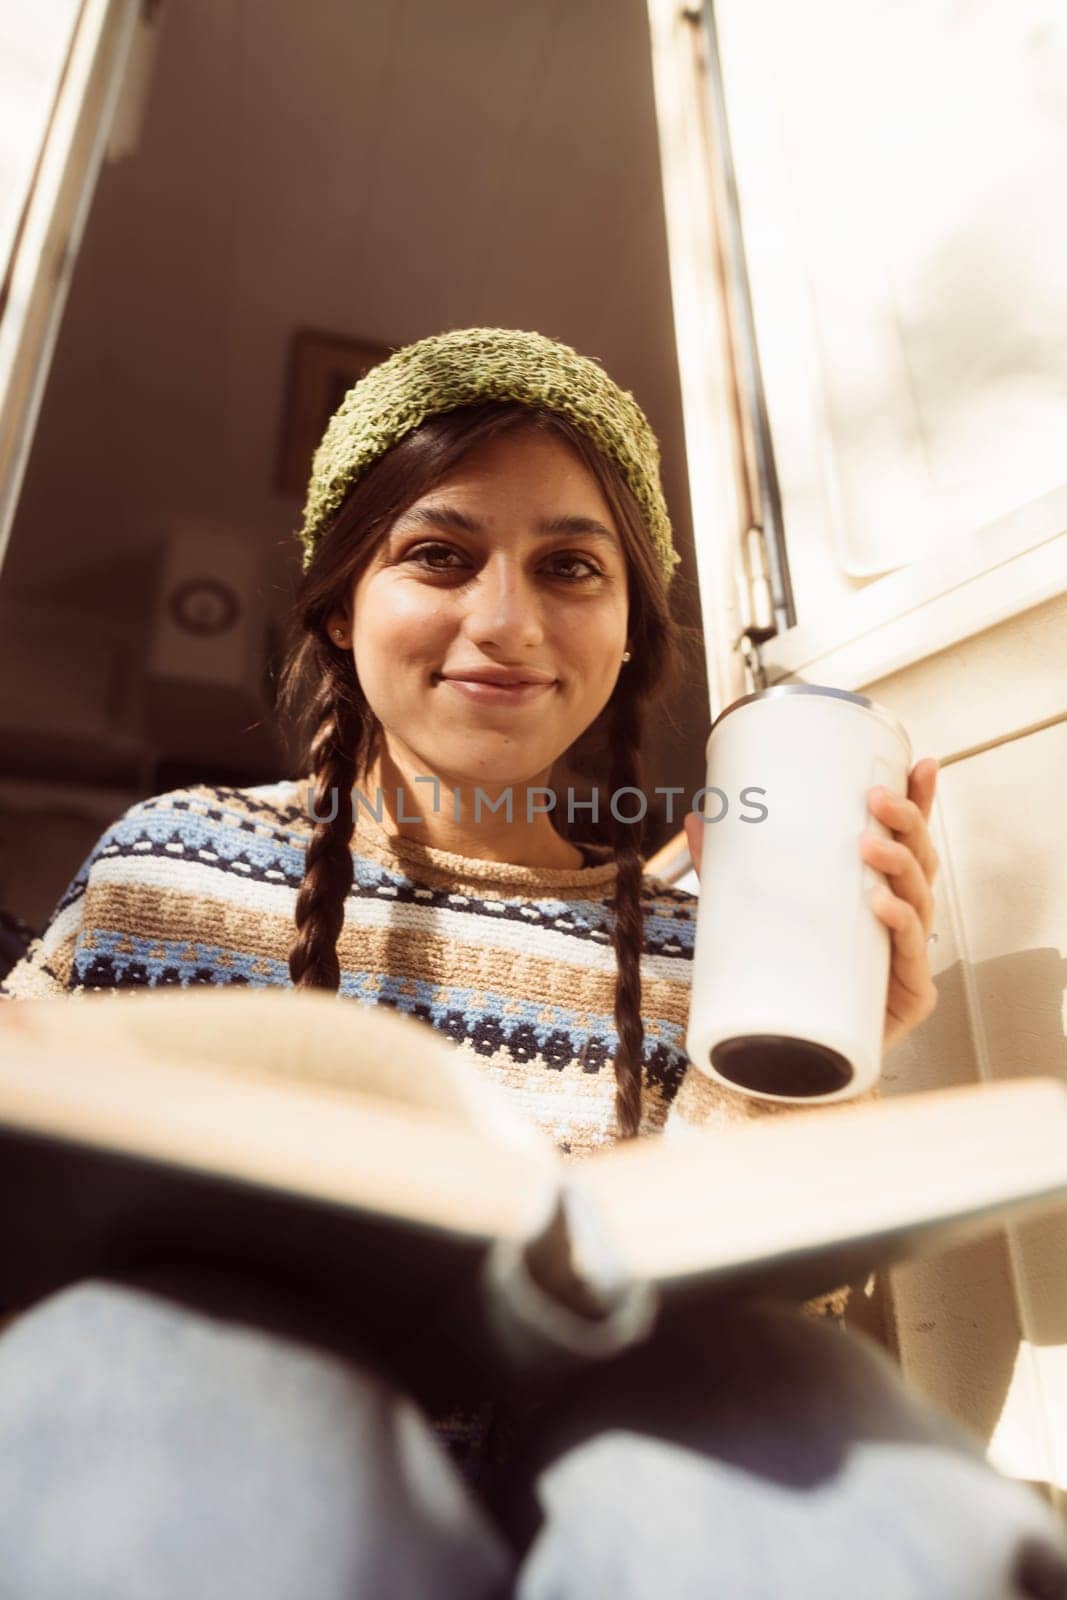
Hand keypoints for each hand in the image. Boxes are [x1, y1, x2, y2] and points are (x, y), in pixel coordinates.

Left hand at [682, 756, 941, 1055]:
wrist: (790, 1060)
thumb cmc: (789, 981)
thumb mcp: (757, 913)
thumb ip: (730, 870)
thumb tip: (699, 818)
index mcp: (879, 893)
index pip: (906, 841)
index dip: (920, 802)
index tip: (921, 762)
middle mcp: (901, 921)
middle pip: (921, 862)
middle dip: (907, 824)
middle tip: (876, 800)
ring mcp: (906, 959)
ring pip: (921, 901)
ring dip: (900, 867)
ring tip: (868, 847)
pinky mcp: (907, 998)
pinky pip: (910, 958)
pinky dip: (900, 927)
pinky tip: (881, 905)